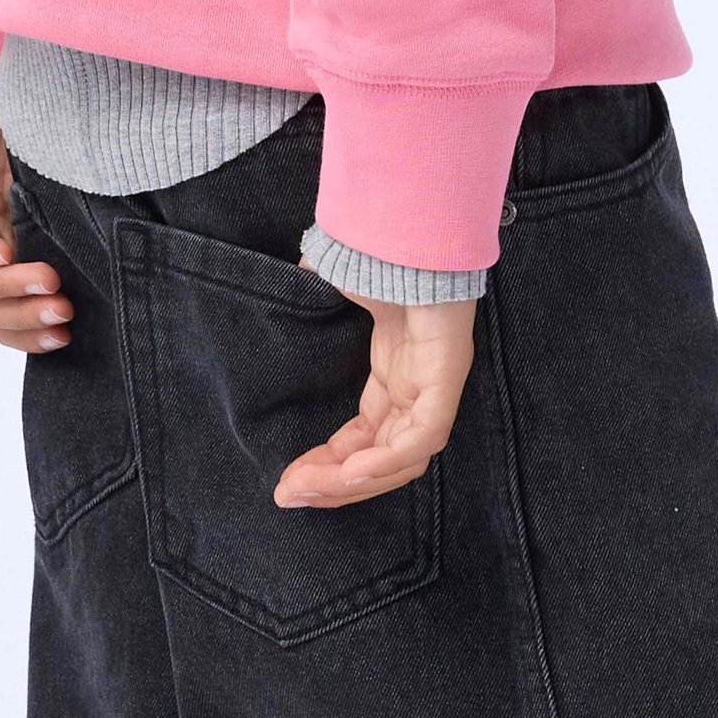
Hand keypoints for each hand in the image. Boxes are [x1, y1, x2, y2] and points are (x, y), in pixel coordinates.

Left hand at [0, 96, 72, 352]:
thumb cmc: (30, 137)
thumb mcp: (63, 190)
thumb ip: (77, 226)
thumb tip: (120, 266)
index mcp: (11, 254)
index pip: (10, 313)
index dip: (31, 335)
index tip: (67, 336)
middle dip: (27, 316)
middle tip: (64, 311)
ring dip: (9, 288)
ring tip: (48, 280)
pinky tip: (3, 252)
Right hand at [274, 253, 476, 507]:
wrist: (410, 222)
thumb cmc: (376, 249)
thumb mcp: (330, 292)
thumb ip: (307, 314)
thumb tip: (271, 309)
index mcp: (396, 376)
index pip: (366, 437)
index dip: (329, 463)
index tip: (289, 479)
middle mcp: (417, 390)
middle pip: (381, 460)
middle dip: (332, 483)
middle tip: (288, 494)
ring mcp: (435, 388)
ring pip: (399, 461)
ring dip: (350, 482)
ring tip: (304, 487)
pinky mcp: (446, 381)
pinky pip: (417, 439)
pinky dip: (382, 461)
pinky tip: (344, 471)